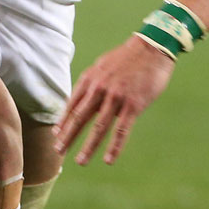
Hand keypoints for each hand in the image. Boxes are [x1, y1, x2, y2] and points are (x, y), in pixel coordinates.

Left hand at [54, 35, 175, 164]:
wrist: (152, 47)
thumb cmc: (128, 57)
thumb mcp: (103, 65)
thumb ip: (92, 83)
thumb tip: (80, 99)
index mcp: (91, 78)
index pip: (72, 104)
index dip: (63, 121)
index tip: (56, 135)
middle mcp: (100, 88)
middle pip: (80, 117)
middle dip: (68, 136)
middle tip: (58, 151)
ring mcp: (116, 97)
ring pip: (99, 127)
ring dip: (88, 146)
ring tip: (80, 161)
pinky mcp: (133, 105)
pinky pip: (121, 130)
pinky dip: (114, 147)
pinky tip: (109, 159)